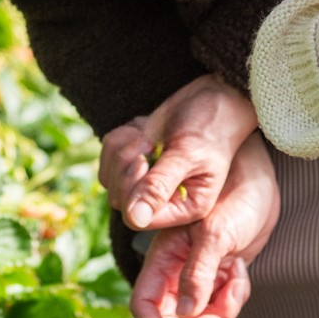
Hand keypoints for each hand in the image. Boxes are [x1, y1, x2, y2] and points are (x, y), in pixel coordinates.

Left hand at [98, 75, 257, 230]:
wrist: (212, 98)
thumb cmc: (209, 127)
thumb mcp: (187, 155)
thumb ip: (160, 186)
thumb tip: (137, 218)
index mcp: (184, 208)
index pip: (138, 219)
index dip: (132, 192)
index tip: (143, 162)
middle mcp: (163, 201)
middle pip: (119, 199)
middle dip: (127, 166)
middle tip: (149, 143)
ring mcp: (145, 182)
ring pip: (109, 178)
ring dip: (123, 150)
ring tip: (149, 137)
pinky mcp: (133, 162)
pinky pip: (106, 159)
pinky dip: (119, 139)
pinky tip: (142, 131)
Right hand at [130, 134, 279, 317]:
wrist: (260, 177)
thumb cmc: (234, 194)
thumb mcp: (215, 233)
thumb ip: (199, 272)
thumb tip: (187, 314)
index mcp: (163, 258)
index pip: (145, 304)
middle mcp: (177, 269)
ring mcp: (200, 273)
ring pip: (199, 316)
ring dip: (218, 314)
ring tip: (236, 283)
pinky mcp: (222, 274)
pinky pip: (223, 304)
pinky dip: (234, 298)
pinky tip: (241, 271)